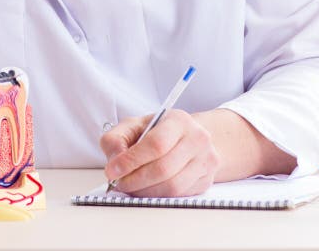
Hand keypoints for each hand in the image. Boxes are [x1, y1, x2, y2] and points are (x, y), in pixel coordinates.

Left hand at [100, 109, 221, 196]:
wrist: (189, 137)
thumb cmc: (159, 131)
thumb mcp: (135, 125)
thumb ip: (117, 138)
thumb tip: (114, 161)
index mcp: (179, 121)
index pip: (156, 144)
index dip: (132, 160)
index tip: (113, 170)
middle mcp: (197, 139)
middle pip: (163, 168)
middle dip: (135, 180)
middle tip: (119, 183)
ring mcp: (205, 161)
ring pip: (172, 186)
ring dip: (145, 191)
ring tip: (131, 187)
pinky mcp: (206, 180)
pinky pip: (178, 195)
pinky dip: (158, 196)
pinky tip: (146, 189)